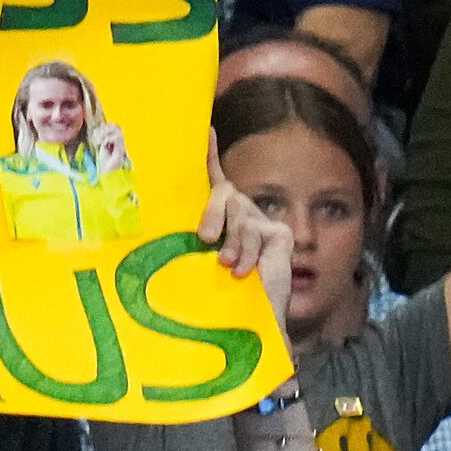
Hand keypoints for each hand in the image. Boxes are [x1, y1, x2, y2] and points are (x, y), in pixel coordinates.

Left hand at [200, 131, 292, 322]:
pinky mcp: (279, 235)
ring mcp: (263, 224)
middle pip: (225, 192)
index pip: (215, 180)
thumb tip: (171, 236)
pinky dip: (248, 250)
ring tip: (228, 265)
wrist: (252, 321)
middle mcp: (242, 216)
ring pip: (240, 212)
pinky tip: (247, 270)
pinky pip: (257, 230)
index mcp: (221, 220)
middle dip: (212, 212)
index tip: (206, 130)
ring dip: (232, 241)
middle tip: (205, 239)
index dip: (210, 154)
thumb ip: (194, 241)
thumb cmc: (220, 296)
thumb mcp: (199, 262)